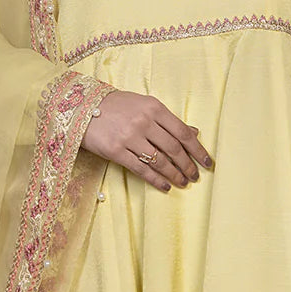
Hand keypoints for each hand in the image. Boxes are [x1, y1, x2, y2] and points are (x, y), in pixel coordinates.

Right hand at [80, 88, 213, 191]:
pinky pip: (141, 169)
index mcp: (154, 108)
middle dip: (188, 166)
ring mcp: (129, 137)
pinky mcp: (116, 151)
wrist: (83, 108)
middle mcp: (144, 122)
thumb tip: (194, 133)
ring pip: (159, 161)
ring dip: (174, 175)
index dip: (198, 150)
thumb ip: (168, 120)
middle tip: (195, 176)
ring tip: (182, 182)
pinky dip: (156, 180)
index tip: (207, 162)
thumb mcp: (145, 105)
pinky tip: (164, 186)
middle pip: (174, 149)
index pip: (183, 132)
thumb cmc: (118, 106)